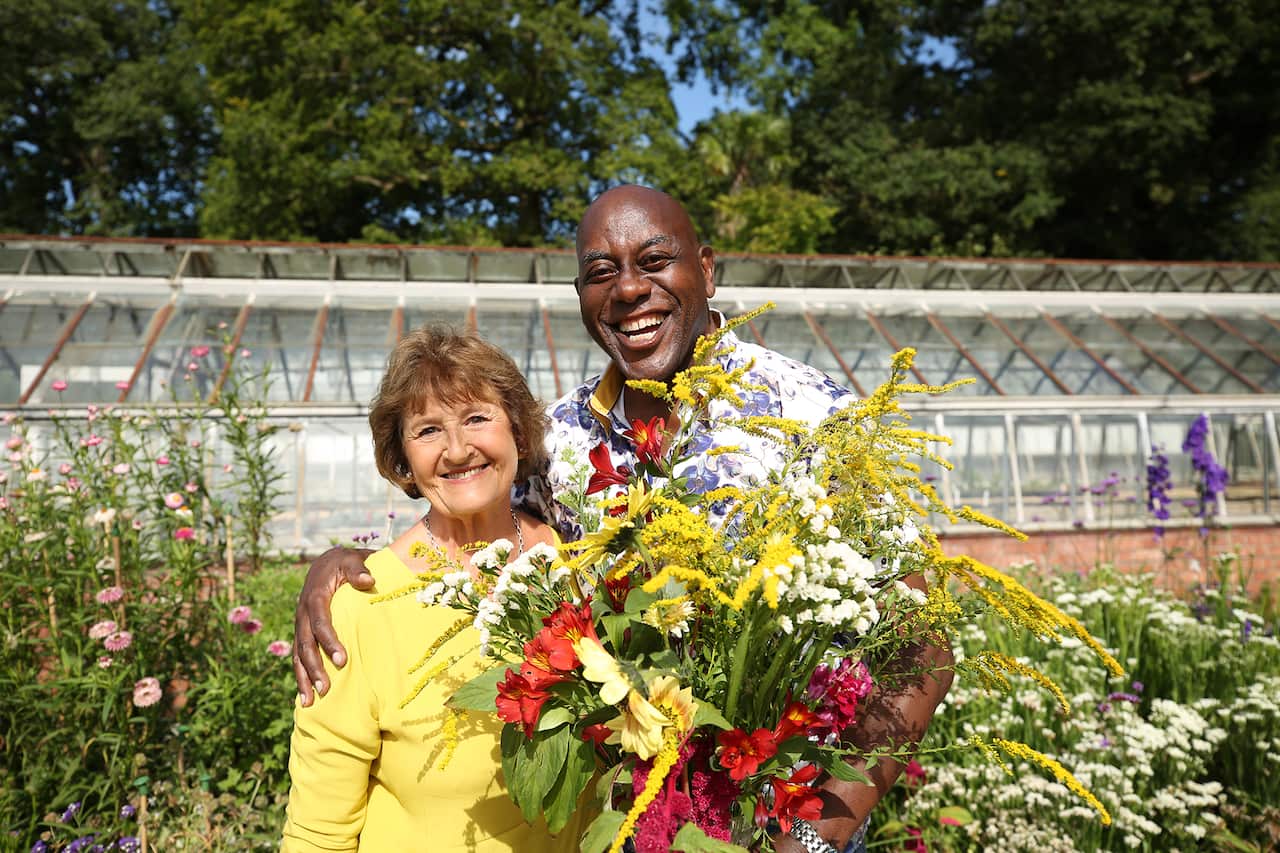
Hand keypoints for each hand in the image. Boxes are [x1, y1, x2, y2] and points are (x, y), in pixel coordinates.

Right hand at [293, 546, 374, 704]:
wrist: (327, 562)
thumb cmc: (345, 562)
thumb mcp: (352, 559)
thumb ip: (359, 569)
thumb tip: (368, 580)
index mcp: (315, 596)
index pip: (320, 621)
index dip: (329, 641)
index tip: (343, 660)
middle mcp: (303, 612)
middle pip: (305, 643)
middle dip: (314, 667)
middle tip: (326, 689)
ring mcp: (301, 624)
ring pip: (298, 654)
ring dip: (304, 678)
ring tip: (310, 702)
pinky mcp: (303, 632)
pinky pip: (299, 656)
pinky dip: (301, 676)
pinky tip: (306, 696)